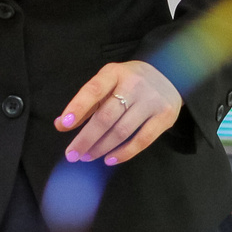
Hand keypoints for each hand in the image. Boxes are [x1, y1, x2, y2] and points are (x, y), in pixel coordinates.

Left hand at [56, 59, 181, 165]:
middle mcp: (134, 84)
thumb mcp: (108, 83)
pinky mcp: (165, 116)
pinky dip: (124, 153)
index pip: (94, 90)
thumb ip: (86, 103)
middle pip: (106, 116)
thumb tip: (60, 124)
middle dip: (86, 138)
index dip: (78, 107)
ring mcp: (151, 100)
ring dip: (101, 147)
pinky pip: (142, 140)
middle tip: (72, 154)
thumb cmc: (129, 82)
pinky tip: (109, 159)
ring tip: (87, 156)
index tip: (64, 124)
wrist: (170, 74)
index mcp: (114, 73)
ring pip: (122, 130)